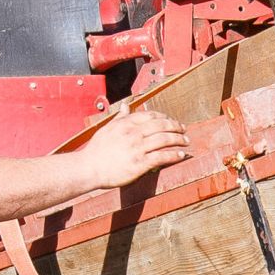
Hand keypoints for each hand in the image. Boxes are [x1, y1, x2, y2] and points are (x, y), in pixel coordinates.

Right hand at [76, 106, 190, 194]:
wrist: (88, 168)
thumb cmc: (96, 150)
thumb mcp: (107, 128)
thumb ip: (119, 117)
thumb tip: (125, 106)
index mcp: (126, 124)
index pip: (151, 115)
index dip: (164, 117)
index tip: (171, 120)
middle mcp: (133, 133)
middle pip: (161, 125)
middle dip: (176, 126)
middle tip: (184, 130)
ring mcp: (137, 148)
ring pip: (164, 140)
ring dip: (178, 140)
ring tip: (186, 141)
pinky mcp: (139, 163)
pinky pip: (161, 157)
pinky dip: (173, 155)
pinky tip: (180, 155)